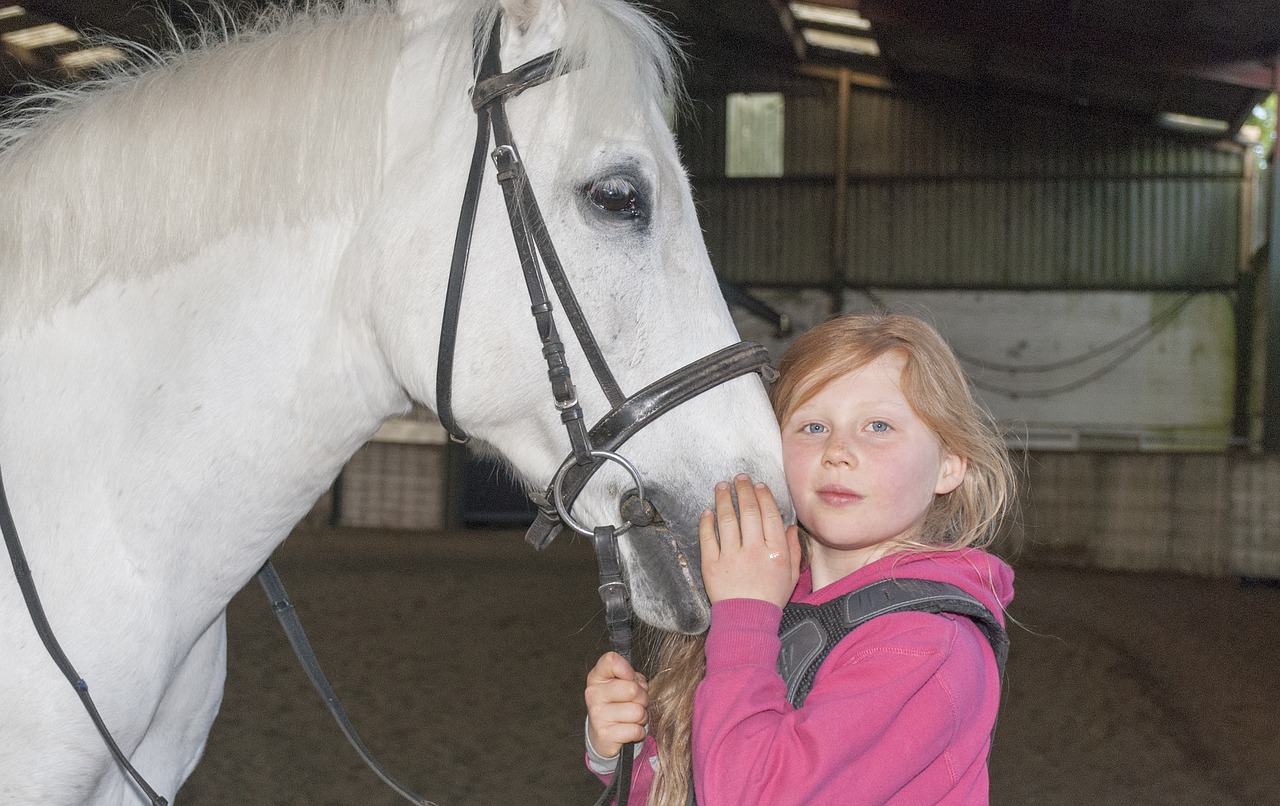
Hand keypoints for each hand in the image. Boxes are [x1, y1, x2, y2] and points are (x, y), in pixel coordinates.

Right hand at [584, 651, 648, 758]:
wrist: (604, 735)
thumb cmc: (619, 704)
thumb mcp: (624, 684)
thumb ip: (633, 678)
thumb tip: (640, 687)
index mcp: (597, 676)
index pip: (611, 660)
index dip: (628, 670)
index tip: (630, 679)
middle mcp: (593, 693)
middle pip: (632, 689)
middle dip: (643, 698)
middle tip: (637, 703)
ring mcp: (597, 714)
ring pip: (637, 711)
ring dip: (642, 717)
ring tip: (632, 718)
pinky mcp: (604, 734)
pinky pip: (636, 730)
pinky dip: (639, 732)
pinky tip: (629, 731)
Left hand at [699, 474, 800, 607]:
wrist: (746, 620)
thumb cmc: (770, 598)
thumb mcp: (791, 575)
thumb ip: (794, 549)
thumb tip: (790, 526)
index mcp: (775, 552)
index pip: (769, 515)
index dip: (763, 496)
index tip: (758, 485)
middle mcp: (754, 550)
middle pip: (748, 511)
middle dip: (744, 490)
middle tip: (740, 478)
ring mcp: (731, 557)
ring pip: (727, 519)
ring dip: (724, 498)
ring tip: (722, 486)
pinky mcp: (712, 564)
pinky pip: (708, 537)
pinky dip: (707, 522)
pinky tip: (708, 511)